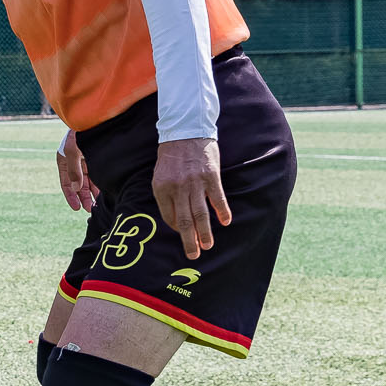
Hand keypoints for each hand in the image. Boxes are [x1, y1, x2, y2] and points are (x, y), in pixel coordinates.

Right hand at [55, 130, 98, 211]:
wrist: (95, 117)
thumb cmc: (80, 131)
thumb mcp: (73, 150)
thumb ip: (73, 170)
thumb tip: (75, 188)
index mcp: (64, 160)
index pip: (66, 183)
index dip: (71, 196)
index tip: (77, 208)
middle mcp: (74, 161)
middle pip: (78, 184)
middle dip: (83, 197)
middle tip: (89, 210)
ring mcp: (86, 160)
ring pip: (88, 181)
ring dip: (92, 193)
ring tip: (97, 205)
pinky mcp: (97, 158)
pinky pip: (97, 174)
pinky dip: (99, 184)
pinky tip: (103, 194)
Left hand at [152, 136, 231, 259]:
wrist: (186, 131)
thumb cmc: (172, 155)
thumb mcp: (160, 174)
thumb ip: (166, 195)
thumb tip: (175, 218)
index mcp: (161, 188)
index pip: (169, 216)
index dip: (176, 228)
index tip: (183, 234)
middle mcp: (177, 188)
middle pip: (184, 221)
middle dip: (189, 241)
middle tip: (194, 255)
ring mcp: (195, 183)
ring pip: (201, 214)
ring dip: (205, 232)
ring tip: (208, 245)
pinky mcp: (211, 176)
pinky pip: (217, 198)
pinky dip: (222, 211)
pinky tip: (226, 222)